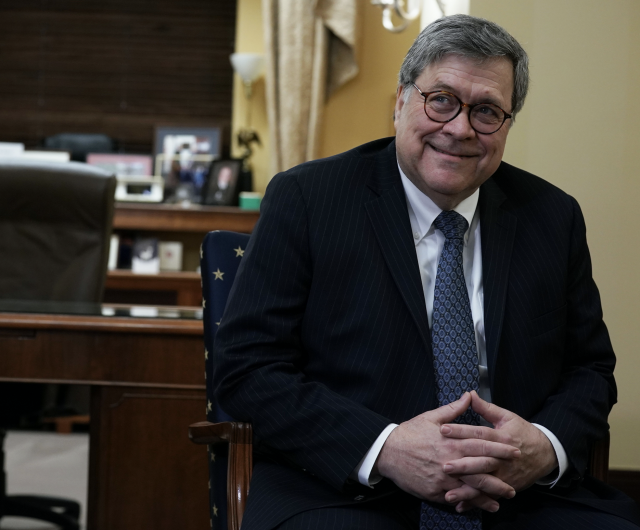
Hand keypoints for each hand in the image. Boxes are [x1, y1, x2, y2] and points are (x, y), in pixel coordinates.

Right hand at [375, 392, 519, 511]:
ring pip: (472, 488)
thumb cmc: (409, 433)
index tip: (515, 451)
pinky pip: (456, 498)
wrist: (387, 451)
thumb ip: (453, 409)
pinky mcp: (435, 491)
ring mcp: (444, 478)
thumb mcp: (431, 417)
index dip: (501, 448)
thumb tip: (469, 396)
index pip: (483, 444)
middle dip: (501, 476)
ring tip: (503, 498)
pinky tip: (480, 505)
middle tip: (515, 481)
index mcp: (452, 441)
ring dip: (489, 495)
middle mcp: (451, 461)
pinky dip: (469, 502)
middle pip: (482, 470)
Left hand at [441, 391, 557, 510]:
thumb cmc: (523, 432)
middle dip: (463, 464)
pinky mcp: (506, 486)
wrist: (546, 453)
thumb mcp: (507, 417)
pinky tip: (460, 506)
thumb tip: (470, 394)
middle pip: (481, 461)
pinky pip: (489, 496)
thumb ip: (486, 408)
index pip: (479, 434)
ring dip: (467, 490)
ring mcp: (505, 475)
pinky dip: (475, 502)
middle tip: (444, 465)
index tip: (443, 429)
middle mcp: (503, 458)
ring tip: (448, 493)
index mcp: (502, 437)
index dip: (461, 431)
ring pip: (484, 483)